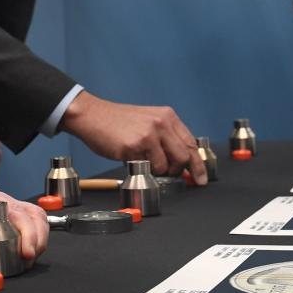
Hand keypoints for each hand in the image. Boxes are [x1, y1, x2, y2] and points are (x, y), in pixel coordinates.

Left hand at [0, 185, 48, 273]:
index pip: (16, 210)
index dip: (27, 231)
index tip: (27, 252)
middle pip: (31, 213)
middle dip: (37, 237)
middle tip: (29, 258)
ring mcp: (3, 209)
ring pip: (34, 218)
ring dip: (38, 239)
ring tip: (28, 259)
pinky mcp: (5, 220)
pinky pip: (28, 226)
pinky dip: (33, 240)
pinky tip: (25, 254)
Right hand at [60, 90, 206, 184]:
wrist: (91, 115)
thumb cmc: (116, 121)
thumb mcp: (147, 120)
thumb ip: (165, 136)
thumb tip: (180, 160)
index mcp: (167, 116)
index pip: (190, 144)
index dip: (198, 164)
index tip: (200, 177)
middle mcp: (161, 123)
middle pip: (184, 157)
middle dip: (179, 171)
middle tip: (170, 175)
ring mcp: (148, 134)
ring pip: (166, 166)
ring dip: (156, 170)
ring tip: (143, 161)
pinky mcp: (134, 146)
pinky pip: (147, 168)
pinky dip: (140, 168)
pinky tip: (130, 156)